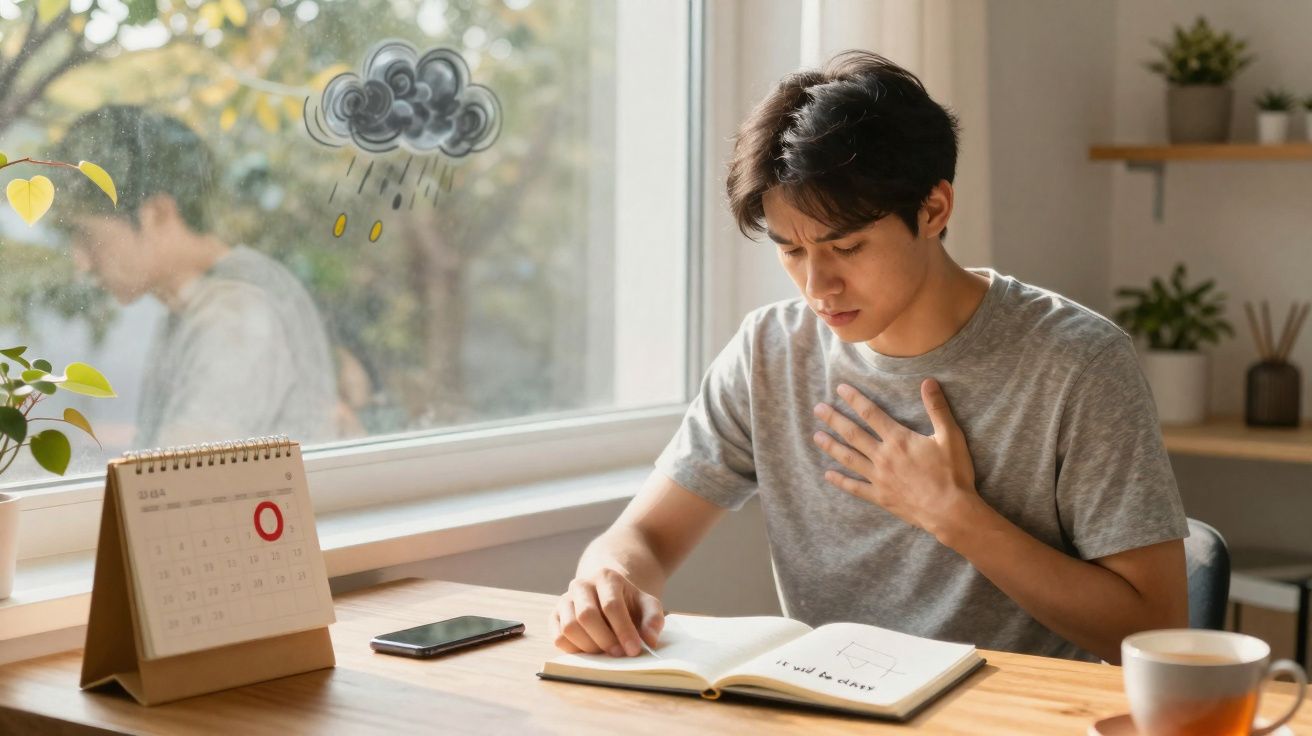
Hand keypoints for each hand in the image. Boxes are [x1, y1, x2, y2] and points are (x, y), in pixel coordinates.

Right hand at [550, 567, 663, 656]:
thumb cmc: (629, 603)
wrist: (607, 595)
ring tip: (606, 653)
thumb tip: (649, 640)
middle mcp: (581, 585)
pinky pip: (558, 637)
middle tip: (620, 654)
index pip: (611, 605)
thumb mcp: (647, 605)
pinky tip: (591, 651)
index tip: (634, 650)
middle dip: (605, 640)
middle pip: (586, 615)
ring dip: (589, 646)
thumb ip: (653, 620)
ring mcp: (564, 600)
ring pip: (569, 627)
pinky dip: (574, 650)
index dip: (623, 630)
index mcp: (606, 577)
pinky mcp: (554, 616)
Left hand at [811, 379, 978, 538]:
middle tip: (818, 409)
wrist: (950, 511)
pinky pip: (855, 487)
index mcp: (898, 439)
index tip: (840, 389)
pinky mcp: (880, 496)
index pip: (870, 413)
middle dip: (834, 419)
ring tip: (816, 436)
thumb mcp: (950, 436)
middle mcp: (883, 456)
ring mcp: (878, 477)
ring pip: (849, 458)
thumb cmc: (953, 474)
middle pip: (852, 433)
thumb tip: (929, 381)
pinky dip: (840, 481)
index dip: (854, 399)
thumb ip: (937, 408)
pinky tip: (828, 475)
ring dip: (831, 446)